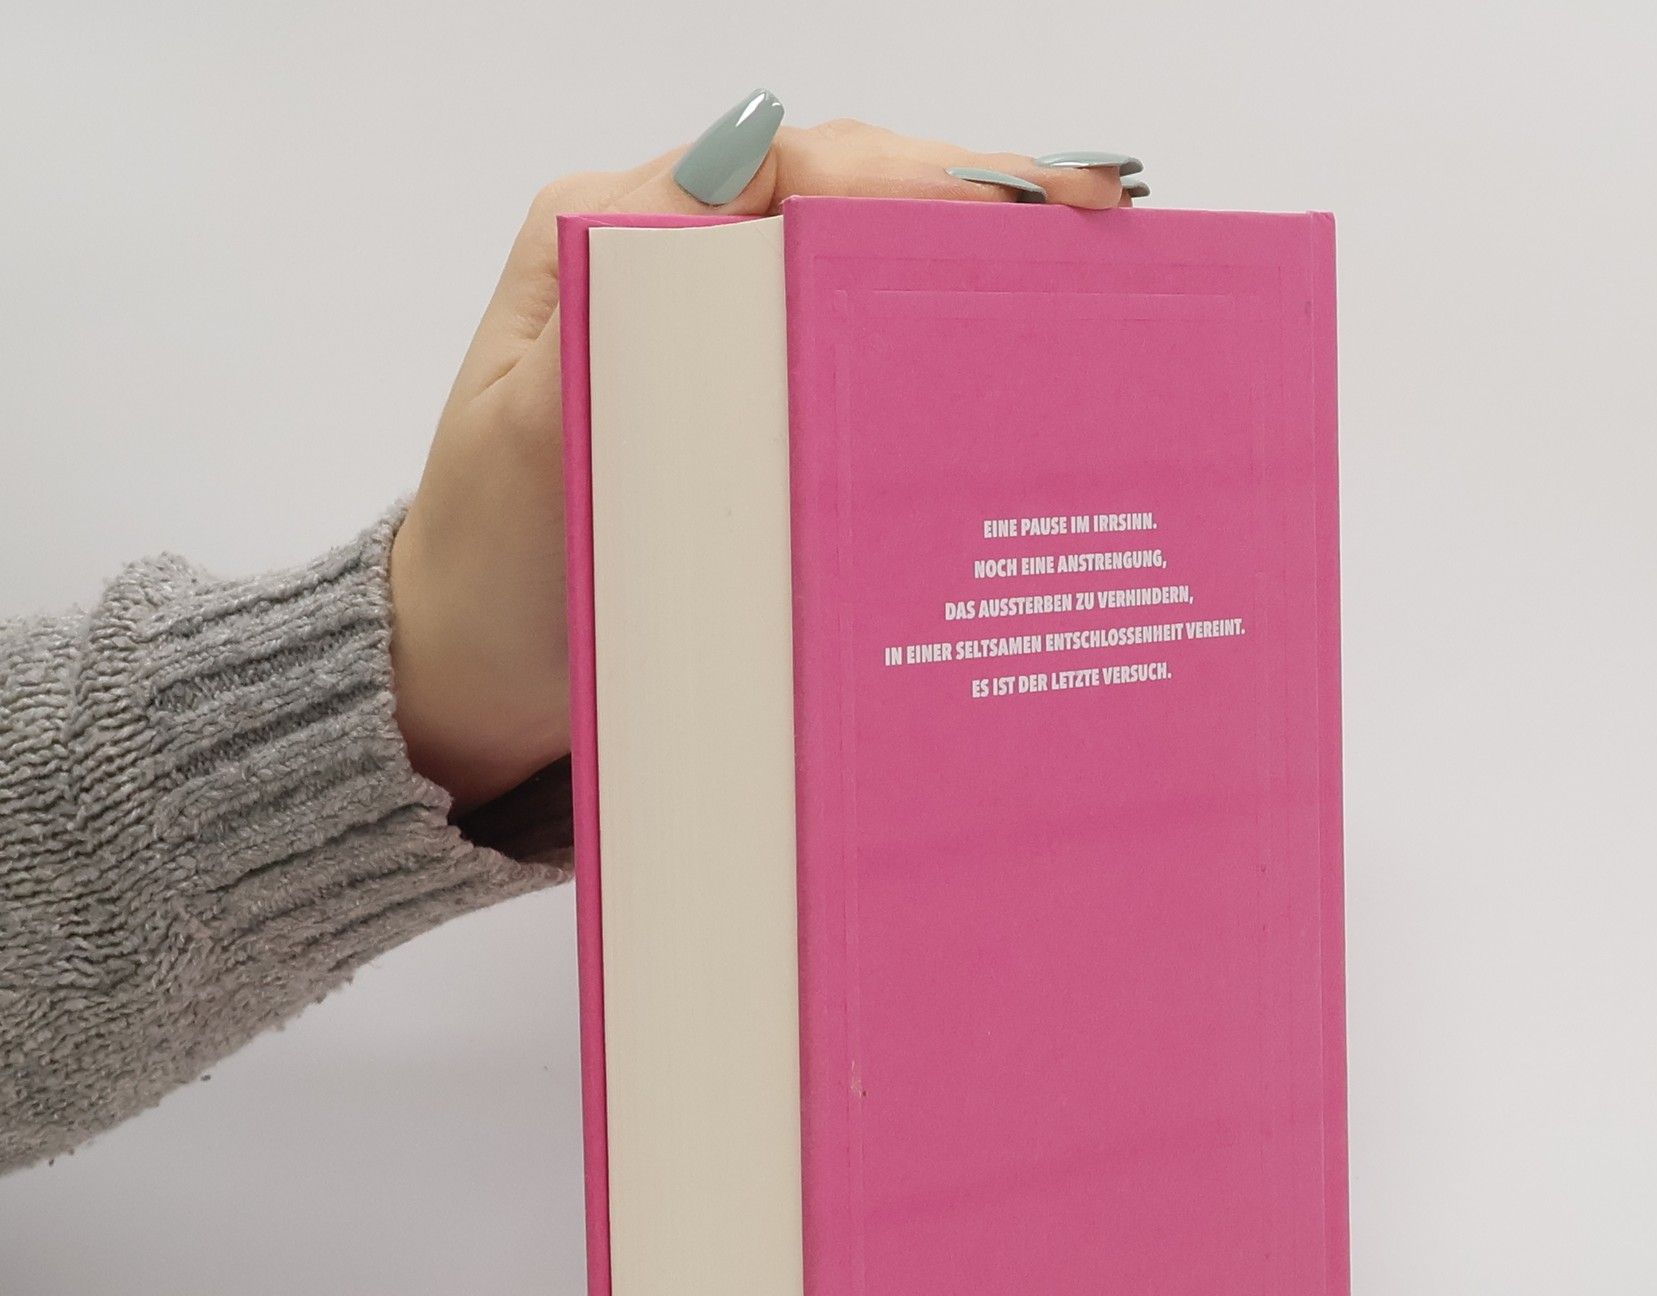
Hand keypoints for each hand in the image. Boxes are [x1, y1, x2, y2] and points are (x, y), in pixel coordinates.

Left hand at [388, 106, 1138, 813]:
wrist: (466, 675)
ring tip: (1077, 292)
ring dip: (963, 278)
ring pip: (859, 275)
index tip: (1033, 208)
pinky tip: (999, 378)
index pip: (798, 169)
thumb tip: (757, 197)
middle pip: (848, 204)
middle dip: (974, 211)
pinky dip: (924, 359)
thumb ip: (626, 314)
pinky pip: (846, 358)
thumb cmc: (488, 571)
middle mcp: (672, 266)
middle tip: (1099, 236)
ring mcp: (713, 340)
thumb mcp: (532, 437)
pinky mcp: (742, 413)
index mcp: (613, 235)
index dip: (924, 177)